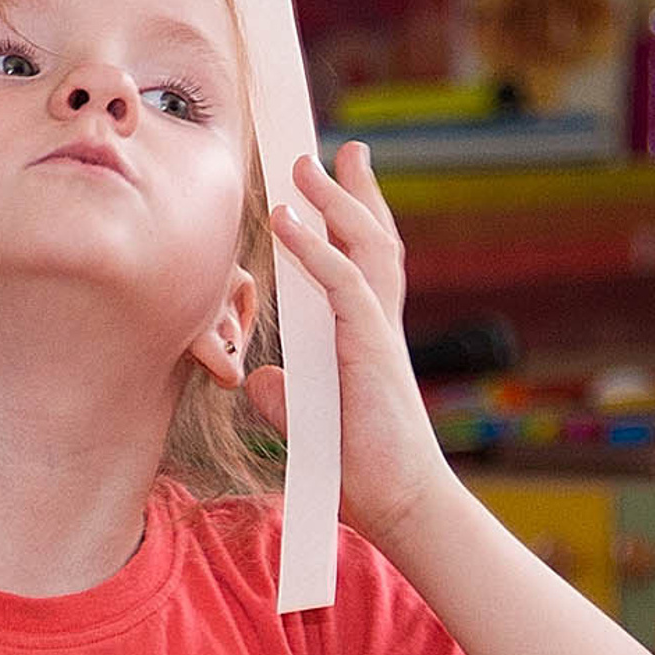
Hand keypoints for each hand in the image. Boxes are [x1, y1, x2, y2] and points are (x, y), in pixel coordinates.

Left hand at [243, 142, 451, 540]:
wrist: (395, 504)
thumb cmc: (358, 469)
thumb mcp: (306, 425)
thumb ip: (283, 397)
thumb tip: (259, 380)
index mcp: (366, 338)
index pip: (362, 265)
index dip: (352, 221)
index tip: (336, 186)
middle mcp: (377, 325)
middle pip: (373, 240)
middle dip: (354, 192)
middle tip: (338, 150)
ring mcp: (377, 332)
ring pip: (363, 248)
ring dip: (334, 202)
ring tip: (306, 165)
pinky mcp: (370, 346)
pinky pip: (342, 282)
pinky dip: (314, 247)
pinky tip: (287, 219)